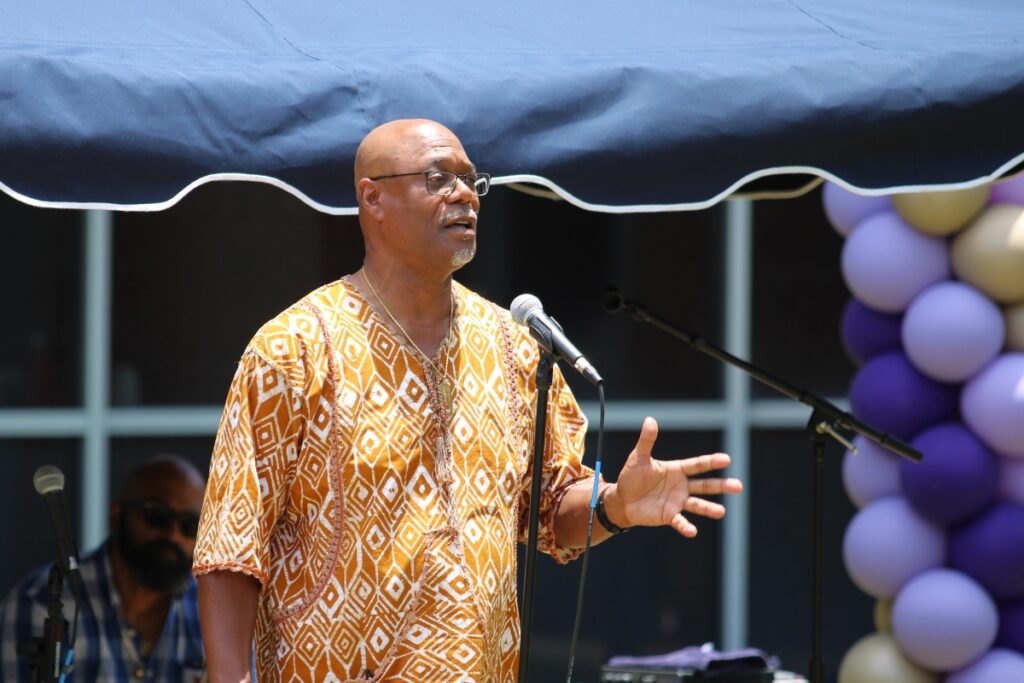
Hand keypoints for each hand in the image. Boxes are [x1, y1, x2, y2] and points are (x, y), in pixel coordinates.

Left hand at [608, 416, 743, 537]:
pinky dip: (686, 526)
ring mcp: (677, 502)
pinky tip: (692, 531)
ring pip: (697, 505)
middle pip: (705, 485)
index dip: (711, 462)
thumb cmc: (631, 477)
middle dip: (721, 485)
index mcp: (677, 470)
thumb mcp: (638, 457)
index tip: (726, 459)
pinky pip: (679, 521)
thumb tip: (650, 419)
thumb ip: (646, 441)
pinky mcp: (669, 516)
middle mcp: (681, 486)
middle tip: (738, 486)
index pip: (697, 465)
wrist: (622, 500)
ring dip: (709, 508)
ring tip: (721, 511)